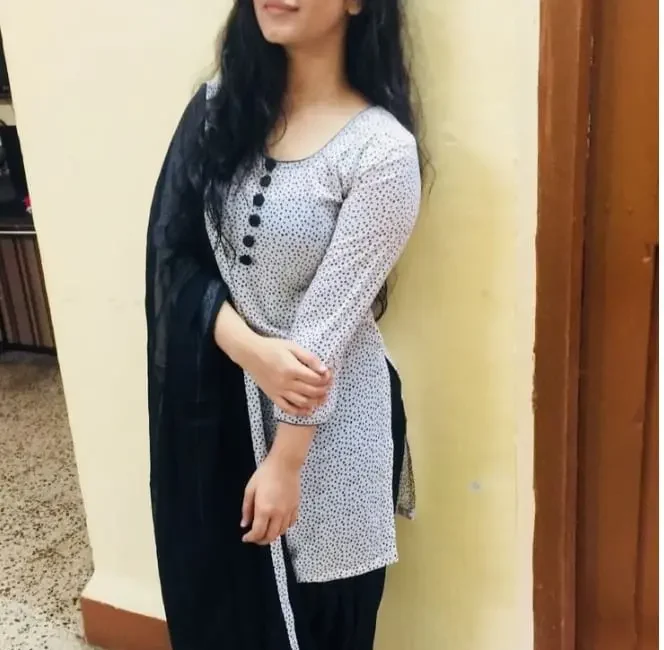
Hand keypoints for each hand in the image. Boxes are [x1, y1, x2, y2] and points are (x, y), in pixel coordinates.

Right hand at [213, 303, 331, 416]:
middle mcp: (286, 382)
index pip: (315, 379)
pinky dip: (299, 412)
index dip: (325, 379)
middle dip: (323, 391)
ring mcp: (279, 391)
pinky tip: (308, 411)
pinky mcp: (273, 396)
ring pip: (302, 402)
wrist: (250, 353)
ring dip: (315, 402)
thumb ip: (309, 358)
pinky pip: (287, 408)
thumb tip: (324, 370)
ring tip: (322, 399)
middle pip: (311, 391)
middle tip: (328, 387)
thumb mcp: (293, 347)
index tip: (329, 376)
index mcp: (292, 369)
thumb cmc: (272, 347)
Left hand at [241, 452, 300, 544]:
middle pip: (270, 536)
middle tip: (254, 538)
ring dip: (272, 535)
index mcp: (264, 509)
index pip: (258, 533)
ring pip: (281, 532)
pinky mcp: (295, 507)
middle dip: (261, 540)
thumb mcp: (250, 489)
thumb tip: (244, 524)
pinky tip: (278, 523)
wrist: (285, 464)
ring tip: (265, 531)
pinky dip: (283, 528)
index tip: (245, 537)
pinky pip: (290, 524)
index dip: (250, 538)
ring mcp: (288, 511)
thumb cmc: (266, 473)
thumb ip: (246, 509)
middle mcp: (278, 514)